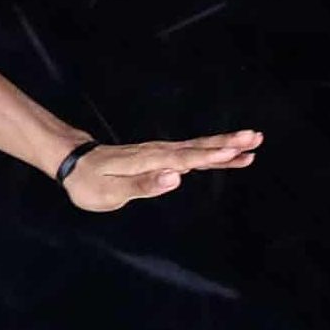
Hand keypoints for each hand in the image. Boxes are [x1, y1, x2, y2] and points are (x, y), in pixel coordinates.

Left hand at [62, 129, 262, 211]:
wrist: (73, 163)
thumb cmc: (89, 182)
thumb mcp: (110, 192)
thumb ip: (143, 186)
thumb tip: (175, 177)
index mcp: (147, 161)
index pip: (183, 159)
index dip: (208, 157)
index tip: (233, 153)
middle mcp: (157, 152)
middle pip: (196, 147)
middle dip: (227, 144)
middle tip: (255, 138)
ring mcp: (160, 152)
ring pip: (197, 148)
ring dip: (225, 145)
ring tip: (253, 142)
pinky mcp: (160, 156)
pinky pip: (190, 153)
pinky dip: (210, 152)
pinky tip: (228, 155)